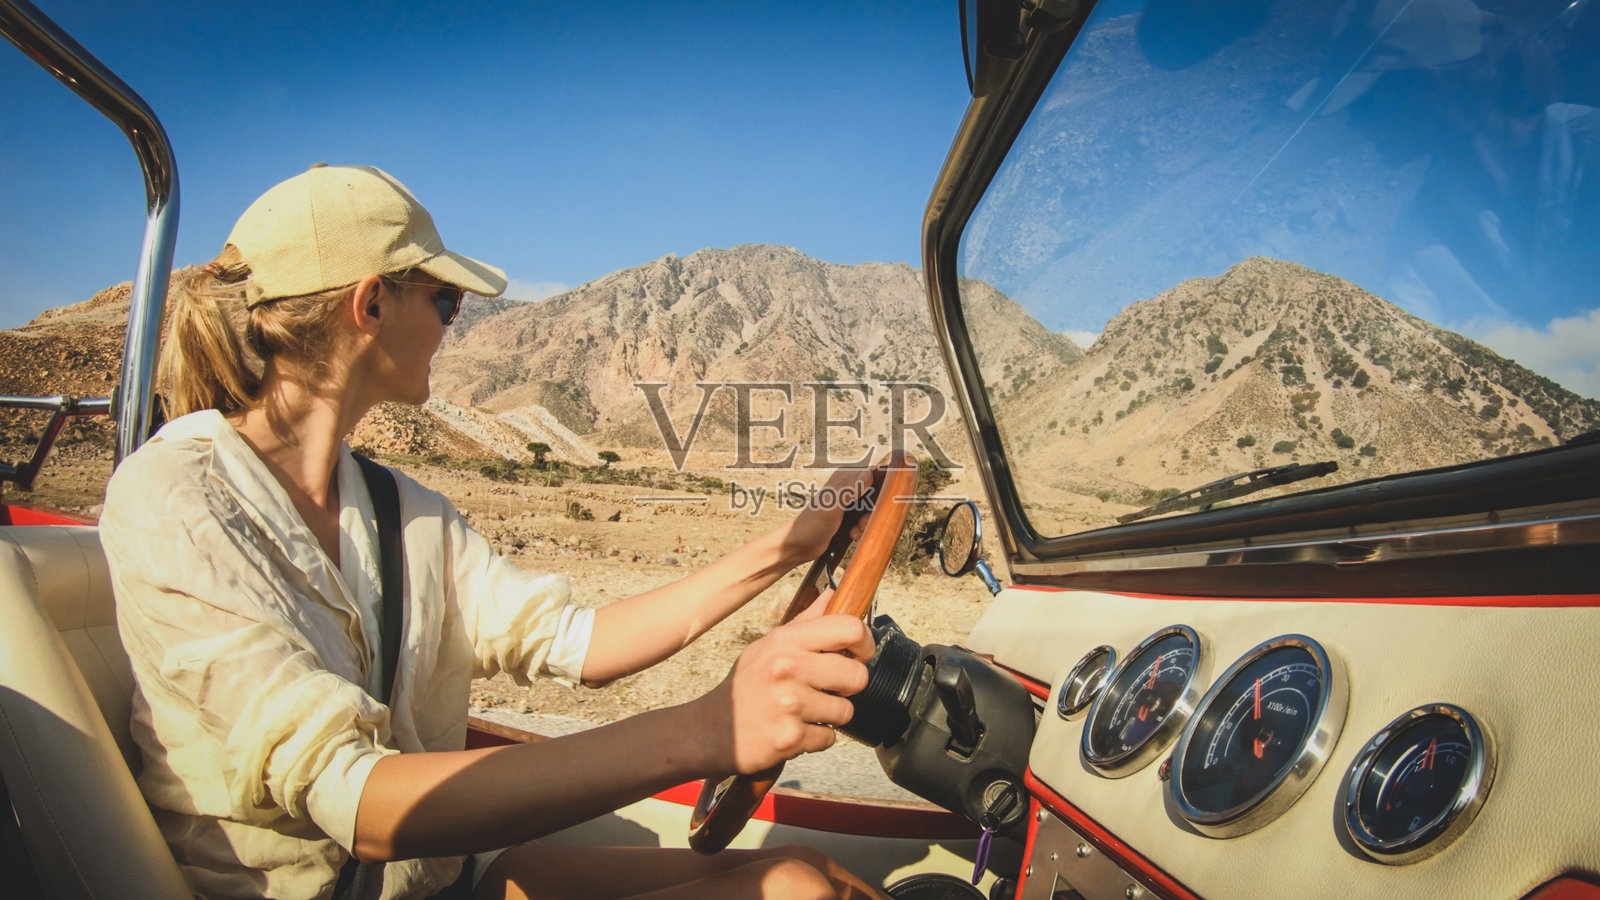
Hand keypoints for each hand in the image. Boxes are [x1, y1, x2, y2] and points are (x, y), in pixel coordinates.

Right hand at [692, 613, 874, 774]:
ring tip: (805, 711)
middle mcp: (788, 668)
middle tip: (826, 689)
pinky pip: (829, 738)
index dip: (865, 642)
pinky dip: (816, 738)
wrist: (711, 730)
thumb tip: (835, 594)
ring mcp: (789, 704)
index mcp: (786, 641)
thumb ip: (806, 622)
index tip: (860, 653)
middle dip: (847, 687)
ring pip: (846, 711)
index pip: (849, 628)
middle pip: (857, 676)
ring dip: (830, 715)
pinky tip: (795, 729)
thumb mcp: (769, 645)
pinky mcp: (790, 737)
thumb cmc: (746, 686)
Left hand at [777, 467, 874, 565]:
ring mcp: (850, 501)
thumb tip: (868, 474)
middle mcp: (849, 486)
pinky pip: (867, 520)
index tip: (875, 507)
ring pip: (873, 509)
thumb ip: (849, 489)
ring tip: (855, 531)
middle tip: (861, 523)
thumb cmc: (810, 524)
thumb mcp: (831, 505)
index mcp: (845, 477)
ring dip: (868, 523)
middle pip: (878, 495)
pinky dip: (864, 529)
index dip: (882, 491)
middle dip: (874, 512)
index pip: (875, 474)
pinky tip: (853, 535)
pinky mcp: (850, 516)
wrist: (799, 545)